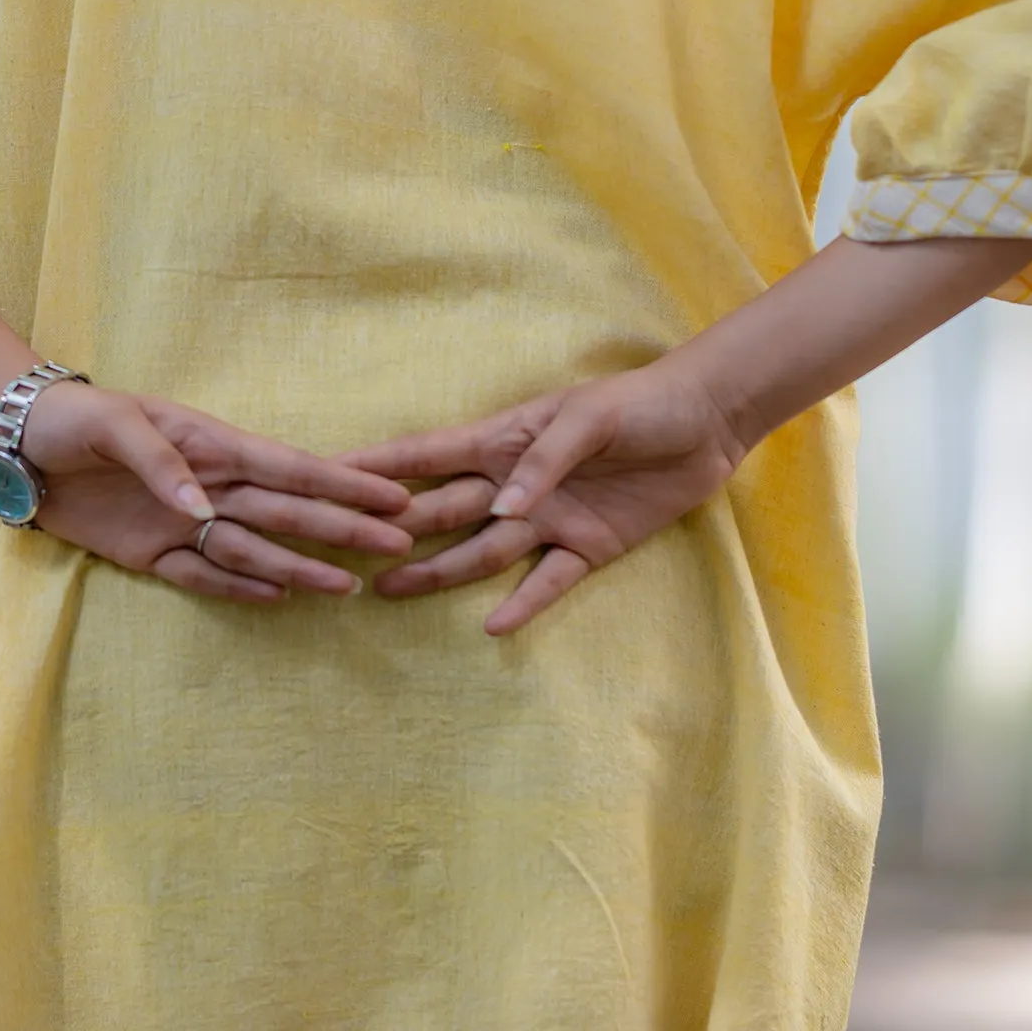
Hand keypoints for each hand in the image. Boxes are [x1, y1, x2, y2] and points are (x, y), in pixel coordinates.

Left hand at [18, 380, 414, 605]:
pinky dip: (239, 589)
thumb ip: (161, 463)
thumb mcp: (113, 423)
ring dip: (301, 567)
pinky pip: (204, 576)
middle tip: (398, 545)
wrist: (17, 444)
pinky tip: (281, 597)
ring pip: (255, 550)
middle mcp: (209, 484)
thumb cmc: (71, 418)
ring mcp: (182, 522)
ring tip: (350, 587)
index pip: (290, 467)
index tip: (393, 497)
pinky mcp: (150, 553)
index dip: (342, 484)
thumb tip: (204, 509)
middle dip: (343, 528)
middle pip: (287, 511)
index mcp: (210, 443)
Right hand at [352, 354, 748, 634]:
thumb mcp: (589, 417)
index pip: (428, 454)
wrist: (707, 422)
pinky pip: (547, 583)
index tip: (324, 473)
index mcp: (505, 439)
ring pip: (481, 551)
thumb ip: (543, 460)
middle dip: (393, 528)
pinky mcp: (587, 549)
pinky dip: (523, 605)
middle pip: (443, 510)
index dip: (377, 465)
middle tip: (342, 552)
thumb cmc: (641, 402)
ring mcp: (548, 519)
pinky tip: (492, 628)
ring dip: (439, 570)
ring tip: (391, 591)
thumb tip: (501, 508)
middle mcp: (515, 484)